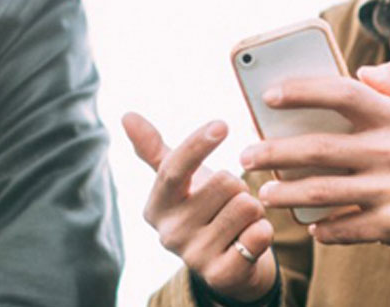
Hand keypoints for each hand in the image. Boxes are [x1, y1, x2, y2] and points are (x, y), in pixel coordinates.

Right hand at [122, 112, 276, 301]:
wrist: (230, 262)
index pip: (173, 168)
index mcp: (156, 206)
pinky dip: (263, 230)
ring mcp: (194, 257)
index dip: (198, 144)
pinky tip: (249, 240)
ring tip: (239, 222)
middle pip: (225, 182)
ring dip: (253, 209)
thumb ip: (153, 148)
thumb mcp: (179, 180)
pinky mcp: (222, 275)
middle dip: (239, 186)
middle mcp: (169, 234)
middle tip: (229, 203)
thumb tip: (126, 115)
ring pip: (246, 206)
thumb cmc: (204, 209)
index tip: (222, 124)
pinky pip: (259, 234)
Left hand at [239, 59, 389, 269]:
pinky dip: (324, 229)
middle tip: (247, 155)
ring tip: (265, 193)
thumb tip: (363, 71)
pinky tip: (311, 227)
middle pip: (320, 148)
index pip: (344, 94)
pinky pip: (344, 227)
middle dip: (275, 152)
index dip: (304, 91)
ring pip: (323, 191)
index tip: (270, 96)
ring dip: (287, 194)